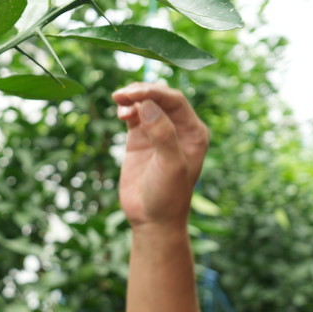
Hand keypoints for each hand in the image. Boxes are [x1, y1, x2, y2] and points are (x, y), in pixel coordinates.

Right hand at [112, 82, 208, 229]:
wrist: (151, 220)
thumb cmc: (168, 196)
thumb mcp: (170, 166)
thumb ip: (163, 134)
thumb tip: (148, 105)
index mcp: (194, 132)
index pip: (176, 101)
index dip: (154, 92)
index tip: (133, 93)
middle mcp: (179, 129)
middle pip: (161, 97)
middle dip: (142, 91)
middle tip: (122, 94)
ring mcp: (158, 132)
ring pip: (147, 103)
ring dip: (133, 98)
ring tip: (119, 101)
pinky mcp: (141, 139)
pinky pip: (135, 115)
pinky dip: (127, 109)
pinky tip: (121, 113)